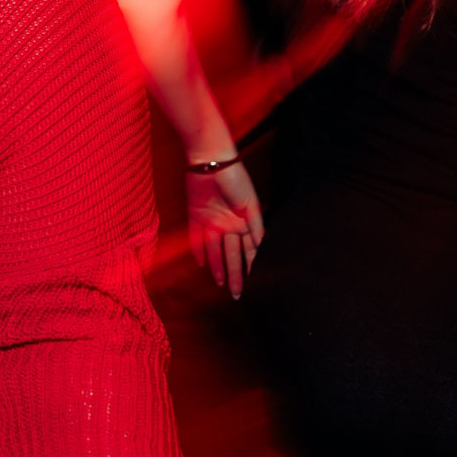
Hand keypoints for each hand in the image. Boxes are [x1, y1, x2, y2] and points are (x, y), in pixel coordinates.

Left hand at [187, 161, 262, 299]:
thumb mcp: (251, 204)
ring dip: (218, 267)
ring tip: (221, 285)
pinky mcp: (195, 214)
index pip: (248, 250)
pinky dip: (198, 251)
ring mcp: (211, 220)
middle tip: (236, 294)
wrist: (212, 162)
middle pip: (232, 255)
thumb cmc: (236, 179)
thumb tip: (261, 247)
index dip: (251, 267)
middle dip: (235, 274)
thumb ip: (256, 227)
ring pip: (215, 250)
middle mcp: (228, 224)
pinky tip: (202, 266)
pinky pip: (196, 237)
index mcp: (243, 222)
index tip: (254, 283)